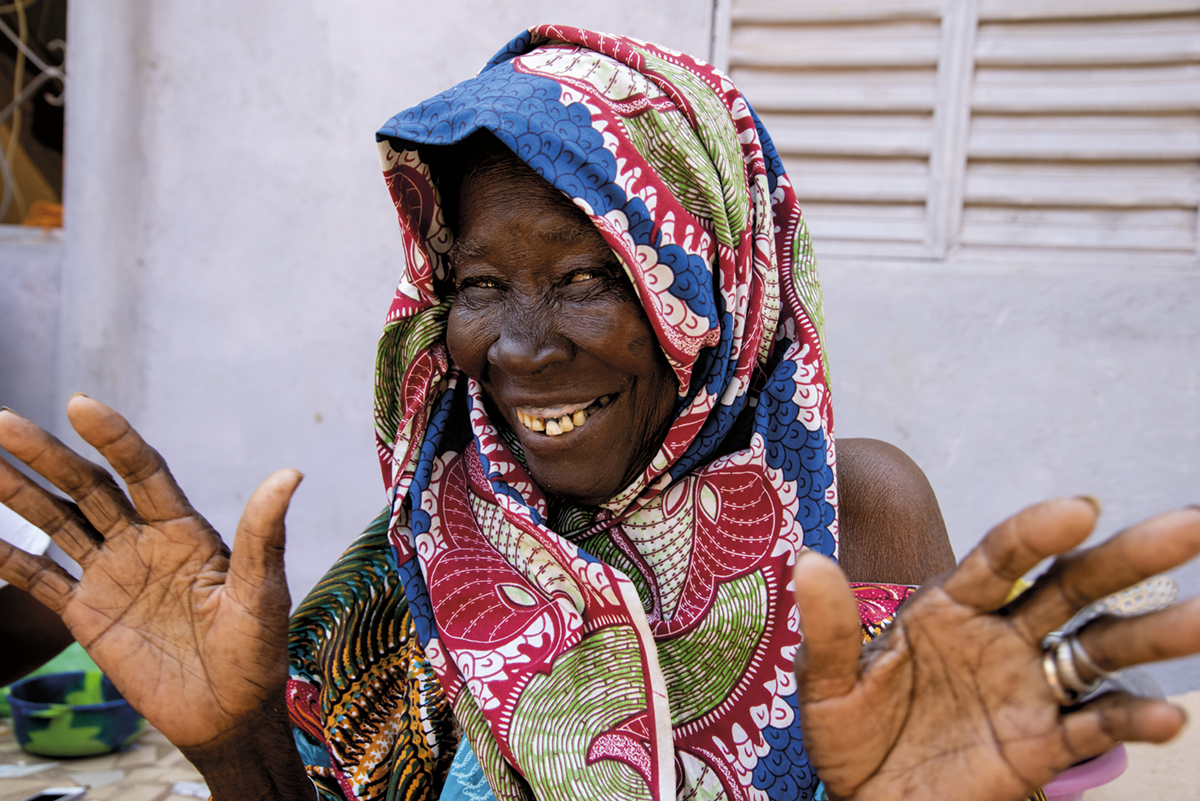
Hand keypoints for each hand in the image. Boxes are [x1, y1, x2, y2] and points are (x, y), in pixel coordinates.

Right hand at [0, 397, 313, 799]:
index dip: (114, 437)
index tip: (80, 404)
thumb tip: (290, 474)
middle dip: (47, 455)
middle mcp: (144, 542)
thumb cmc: (256, 652)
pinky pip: (41, 580)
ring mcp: (113, 575)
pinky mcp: (88, 614)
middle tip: (3, 421)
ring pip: (58, 523)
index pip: (143, 470)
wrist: (228, 715)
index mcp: (185, 530)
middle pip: (88, 487)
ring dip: (19, 492)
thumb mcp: (261, 592)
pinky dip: (9, 558)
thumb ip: (263, 536)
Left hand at [794, 497, 1199, 800]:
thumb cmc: (850, 735)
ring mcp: (1028, 689)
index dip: (1037, 531)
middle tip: (1188, 526)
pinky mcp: (1043, 745)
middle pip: (1070, 589)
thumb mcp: (826, 684)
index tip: (1080, 509)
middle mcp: (1001, 637)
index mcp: (949, 607)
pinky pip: (1093, 727)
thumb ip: (829, 630)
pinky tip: (1163, 716)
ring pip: (1098, 651)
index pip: (1000, 558)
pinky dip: (1129, 721)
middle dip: (1127, 559)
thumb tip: (809, 563)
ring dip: (1152, 633)